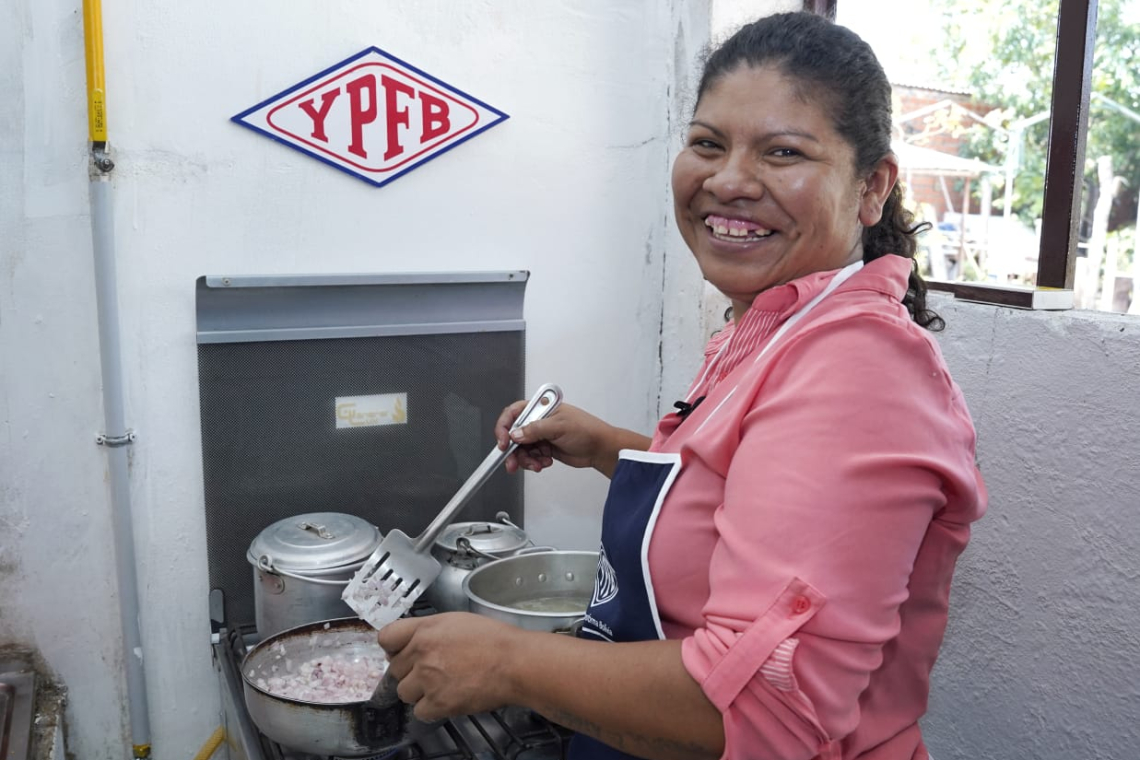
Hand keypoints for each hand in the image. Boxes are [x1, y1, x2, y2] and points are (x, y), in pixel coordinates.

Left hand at [377, 612, 523, 721]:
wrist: (514, 663)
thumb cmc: (494, 639)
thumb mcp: (457, 621)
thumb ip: (429, 630)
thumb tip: (411, 643)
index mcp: (426, 628)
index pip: (386, 637)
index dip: (393, 647)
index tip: (402, 652)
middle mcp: (421, 652)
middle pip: (395, 668)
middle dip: (410, 670)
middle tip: (432, 670)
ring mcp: (428, 679)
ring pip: (404, 692)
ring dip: (419, 691)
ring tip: (440, 685)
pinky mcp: (438, 703)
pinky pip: (419, 711)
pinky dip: (431, 709)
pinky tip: (447, 698)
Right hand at [494, 401, 612, 472]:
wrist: (600, 449)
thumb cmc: (587, 430)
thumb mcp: (559, 427)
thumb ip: (535, 430)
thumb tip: (515, 435)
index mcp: (541, 408)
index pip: (514, 413)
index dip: (504, 427)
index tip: (504, 442)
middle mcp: (539, 420)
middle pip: (514, 434)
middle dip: (513, 450)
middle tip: (513, 463)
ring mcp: (542, 435)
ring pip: (521, 449)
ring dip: (525, 459)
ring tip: (537, 465)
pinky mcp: (545, 448)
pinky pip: (531, 457)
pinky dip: (534, 462)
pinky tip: (545, 463)